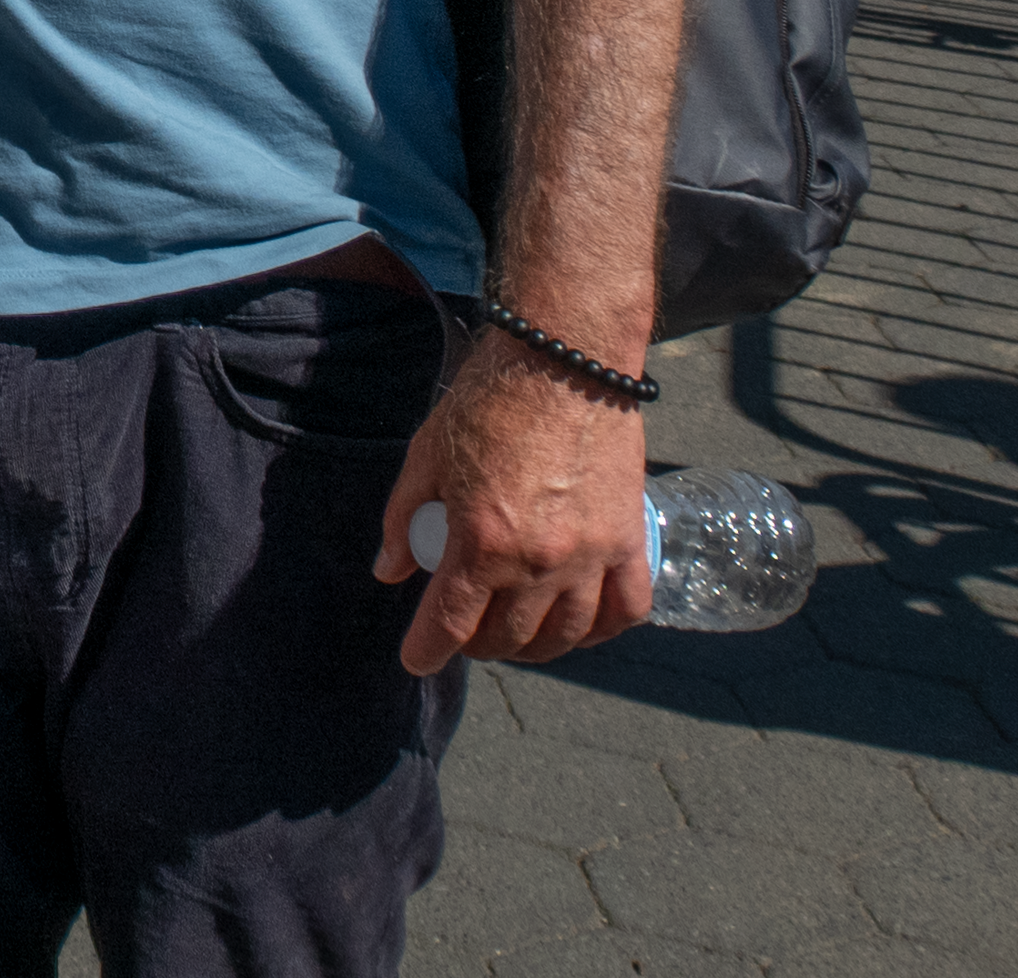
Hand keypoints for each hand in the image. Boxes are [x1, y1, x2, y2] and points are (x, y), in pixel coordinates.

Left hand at [375, 331, 652, 670]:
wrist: (563, 357)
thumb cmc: (490, 399)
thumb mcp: (427, 453)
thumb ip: (404, 516)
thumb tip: (389, 569)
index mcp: (483, 540)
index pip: (450, 624)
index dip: (427, 651)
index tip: (416, 661)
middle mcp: (540, 561)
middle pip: (507, 637)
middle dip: (478, 645)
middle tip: (465, 634)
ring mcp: (590, 554)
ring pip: (564, 636)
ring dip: (534, 647)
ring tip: (515, 636)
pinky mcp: (628, 538)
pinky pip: (625, 609)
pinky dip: (601, 630)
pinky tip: (579, 626)